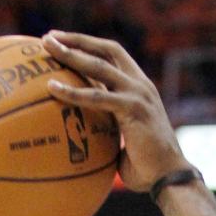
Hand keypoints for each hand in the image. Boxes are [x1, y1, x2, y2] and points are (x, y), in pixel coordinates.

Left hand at [41, 32, 187, 192]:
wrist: (169, 178)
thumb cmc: (145, 167)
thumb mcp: (124, 138)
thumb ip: (107, 126)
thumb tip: (80, 134)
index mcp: (139, 87)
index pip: (113, 55)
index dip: (88, 45)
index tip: (63, 41)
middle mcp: (140, 85)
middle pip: (106, 50)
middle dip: (76, 40)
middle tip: (48, 38)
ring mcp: (138, 94)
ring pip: (99, 66)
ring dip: (71, 54)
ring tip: (46, 48)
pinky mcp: (133, 109)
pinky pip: (97, 97)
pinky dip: (73, 91)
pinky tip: (52, 87)